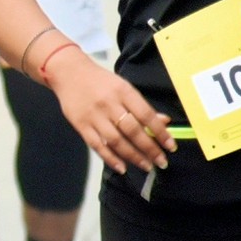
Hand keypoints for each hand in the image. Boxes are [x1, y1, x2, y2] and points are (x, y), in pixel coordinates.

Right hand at [45, 44, 173, 173]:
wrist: (69, 73)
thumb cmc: (101, 81)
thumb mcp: (124, 88)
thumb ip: (142, 106)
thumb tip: (165, 122)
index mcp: (123, 92)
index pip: (146, 115)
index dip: (160, 133)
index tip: (171, 146)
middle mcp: (109, 104)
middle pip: (133, 131)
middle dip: (149, 149)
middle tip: (161, 162)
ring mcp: (94, 116)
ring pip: (116, 141)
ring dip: (133, 156)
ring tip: (146, 166)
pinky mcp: (81, 125)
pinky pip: (97, 145)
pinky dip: (110, 158)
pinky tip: (122, 167)